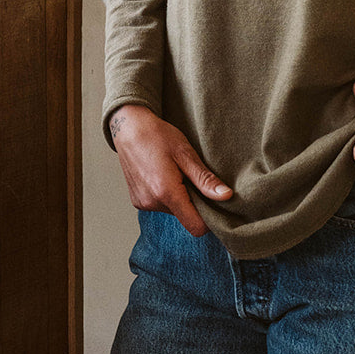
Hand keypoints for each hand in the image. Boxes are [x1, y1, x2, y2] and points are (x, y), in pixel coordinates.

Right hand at [109, 105, 232, 236]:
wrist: (129, 127)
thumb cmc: (158, 135)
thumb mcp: (186, 153)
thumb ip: (205, 179)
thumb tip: (226, 196)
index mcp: (166, 192)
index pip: (195, 226)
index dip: (209, 219)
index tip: (214, 203)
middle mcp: (152, 202)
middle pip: (185, 217)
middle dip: (194, 203)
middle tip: (192, 177)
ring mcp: (142, 203)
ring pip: (173, 212)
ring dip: (180, 198)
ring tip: (176, 173)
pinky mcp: (137, 201)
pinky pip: (160, 206)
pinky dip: (167, 196)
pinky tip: (164, 175)